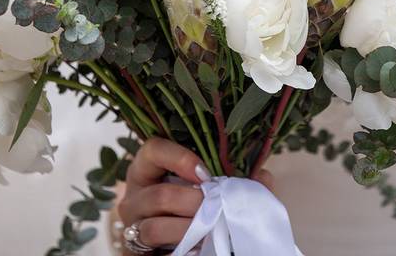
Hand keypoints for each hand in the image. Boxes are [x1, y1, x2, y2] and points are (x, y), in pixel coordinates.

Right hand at [116, 137, 277, 251]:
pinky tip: (200, 247)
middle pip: (159, 195)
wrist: (170, 244)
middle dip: (194, 204)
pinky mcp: (135, 249)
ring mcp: (133, 224)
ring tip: (212, 231)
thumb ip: (233, 179)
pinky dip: (183, 249)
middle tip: (217, 208)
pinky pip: (156, 252)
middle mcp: (134, 194)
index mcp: (148, 169)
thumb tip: (262, 177)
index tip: (205, 173)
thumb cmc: (190, 207)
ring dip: (189, 231)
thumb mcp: (209, 189)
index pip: (153, 149)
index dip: (179, 158)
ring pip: (155, 228)